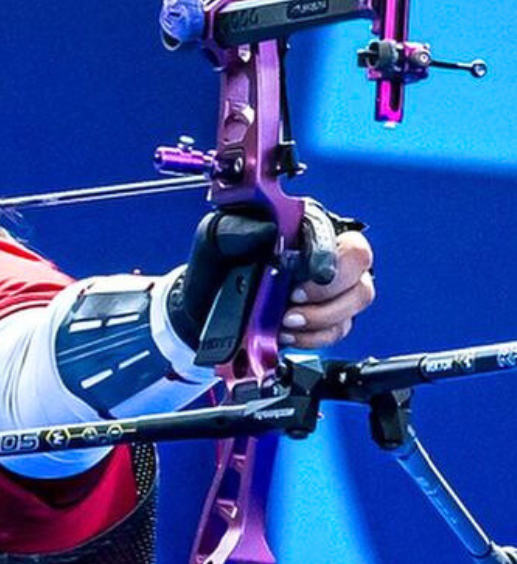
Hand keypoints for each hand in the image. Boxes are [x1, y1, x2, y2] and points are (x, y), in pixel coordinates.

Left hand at [169, 206, 374, 351]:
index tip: (298, 284)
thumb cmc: (216, 261)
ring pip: (356, 301)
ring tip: (285, 324)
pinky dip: (312, 338)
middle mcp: (328, 253)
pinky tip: (287, 334)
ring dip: (320, 319)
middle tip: (291, 308)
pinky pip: (338, 329)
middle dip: (327, 297)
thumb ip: (241, 229)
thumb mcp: (219, 235)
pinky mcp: (326, 315)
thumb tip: (265, 230)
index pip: (341, 239)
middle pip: (360, 269)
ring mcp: (331, 286)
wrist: (203, 300)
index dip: (327, 261)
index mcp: (307, 225)